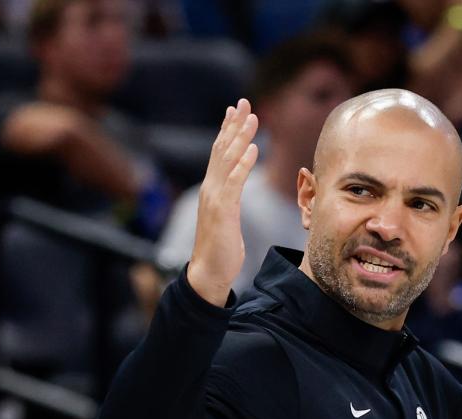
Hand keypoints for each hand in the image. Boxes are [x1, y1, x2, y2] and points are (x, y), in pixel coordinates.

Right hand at [187, 99, 259, 306]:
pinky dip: (243, 164)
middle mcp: (211, 188)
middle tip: (244, 102)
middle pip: (222, 149)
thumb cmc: (220, 249)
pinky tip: (253, 148)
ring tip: (252, 117)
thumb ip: (228, 200)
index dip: (228, 130)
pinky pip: (234, 182)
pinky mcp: (222, 210)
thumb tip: (233, 189)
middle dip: (234, 124)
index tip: (236, 110)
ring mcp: (215, 198)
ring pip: (227, 160)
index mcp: (213, 189)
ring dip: (241, 137)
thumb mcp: (226, 218)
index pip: (220, 153)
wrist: (207, 273)